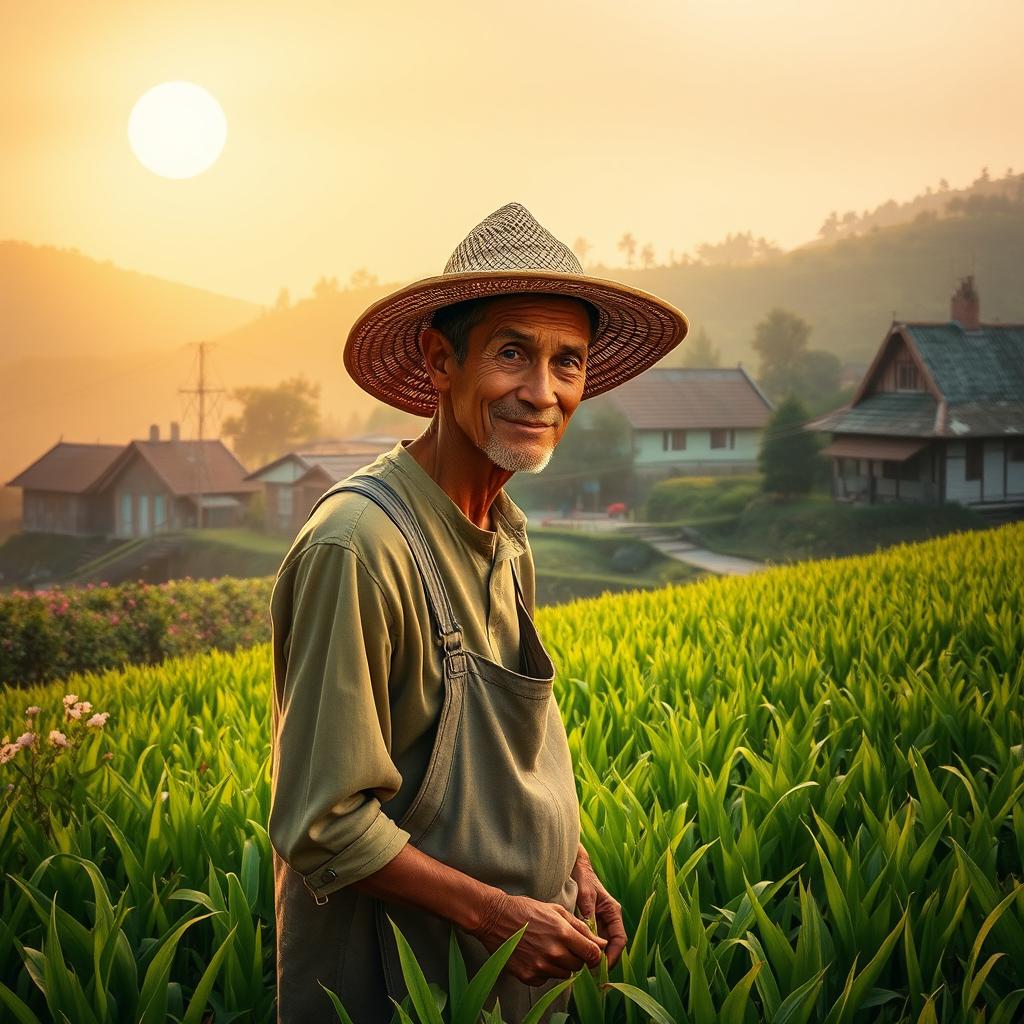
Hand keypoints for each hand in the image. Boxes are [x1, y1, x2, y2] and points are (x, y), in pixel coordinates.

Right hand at [469, 889, 607, 985]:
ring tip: (547, 948)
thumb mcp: (556, 911)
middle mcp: (553, 952)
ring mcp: (540, 967)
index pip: (593, 955)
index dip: (595, 954)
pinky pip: (547, 980)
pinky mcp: (528, 976)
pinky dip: (544, 971)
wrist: (495, 918)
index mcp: (563, 933)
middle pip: (579, 966)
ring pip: (564, 975)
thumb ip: (581, 928)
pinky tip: (534, 955)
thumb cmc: (527, 910)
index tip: (590, 952)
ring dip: (561, 965)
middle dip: (576, 957)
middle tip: (563, 944)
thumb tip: (602, 944)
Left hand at [571, 844, 626, 968]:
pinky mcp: (592, 923)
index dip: (614, 955)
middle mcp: (610, 919)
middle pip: (613, 946)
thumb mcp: (586, 895)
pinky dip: (590, 950)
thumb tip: (591, 934)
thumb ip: (589, 913)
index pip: (620, 939)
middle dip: (605, 961)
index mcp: (613, 912)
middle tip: (593, 974)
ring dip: (597, 957)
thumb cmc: (583, 878)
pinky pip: (594, 940)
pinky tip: (580, 957)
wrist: (577, 868)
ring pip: (603, 945)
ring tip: (586, 970)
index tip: (602, 966)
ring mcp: (601, 922)